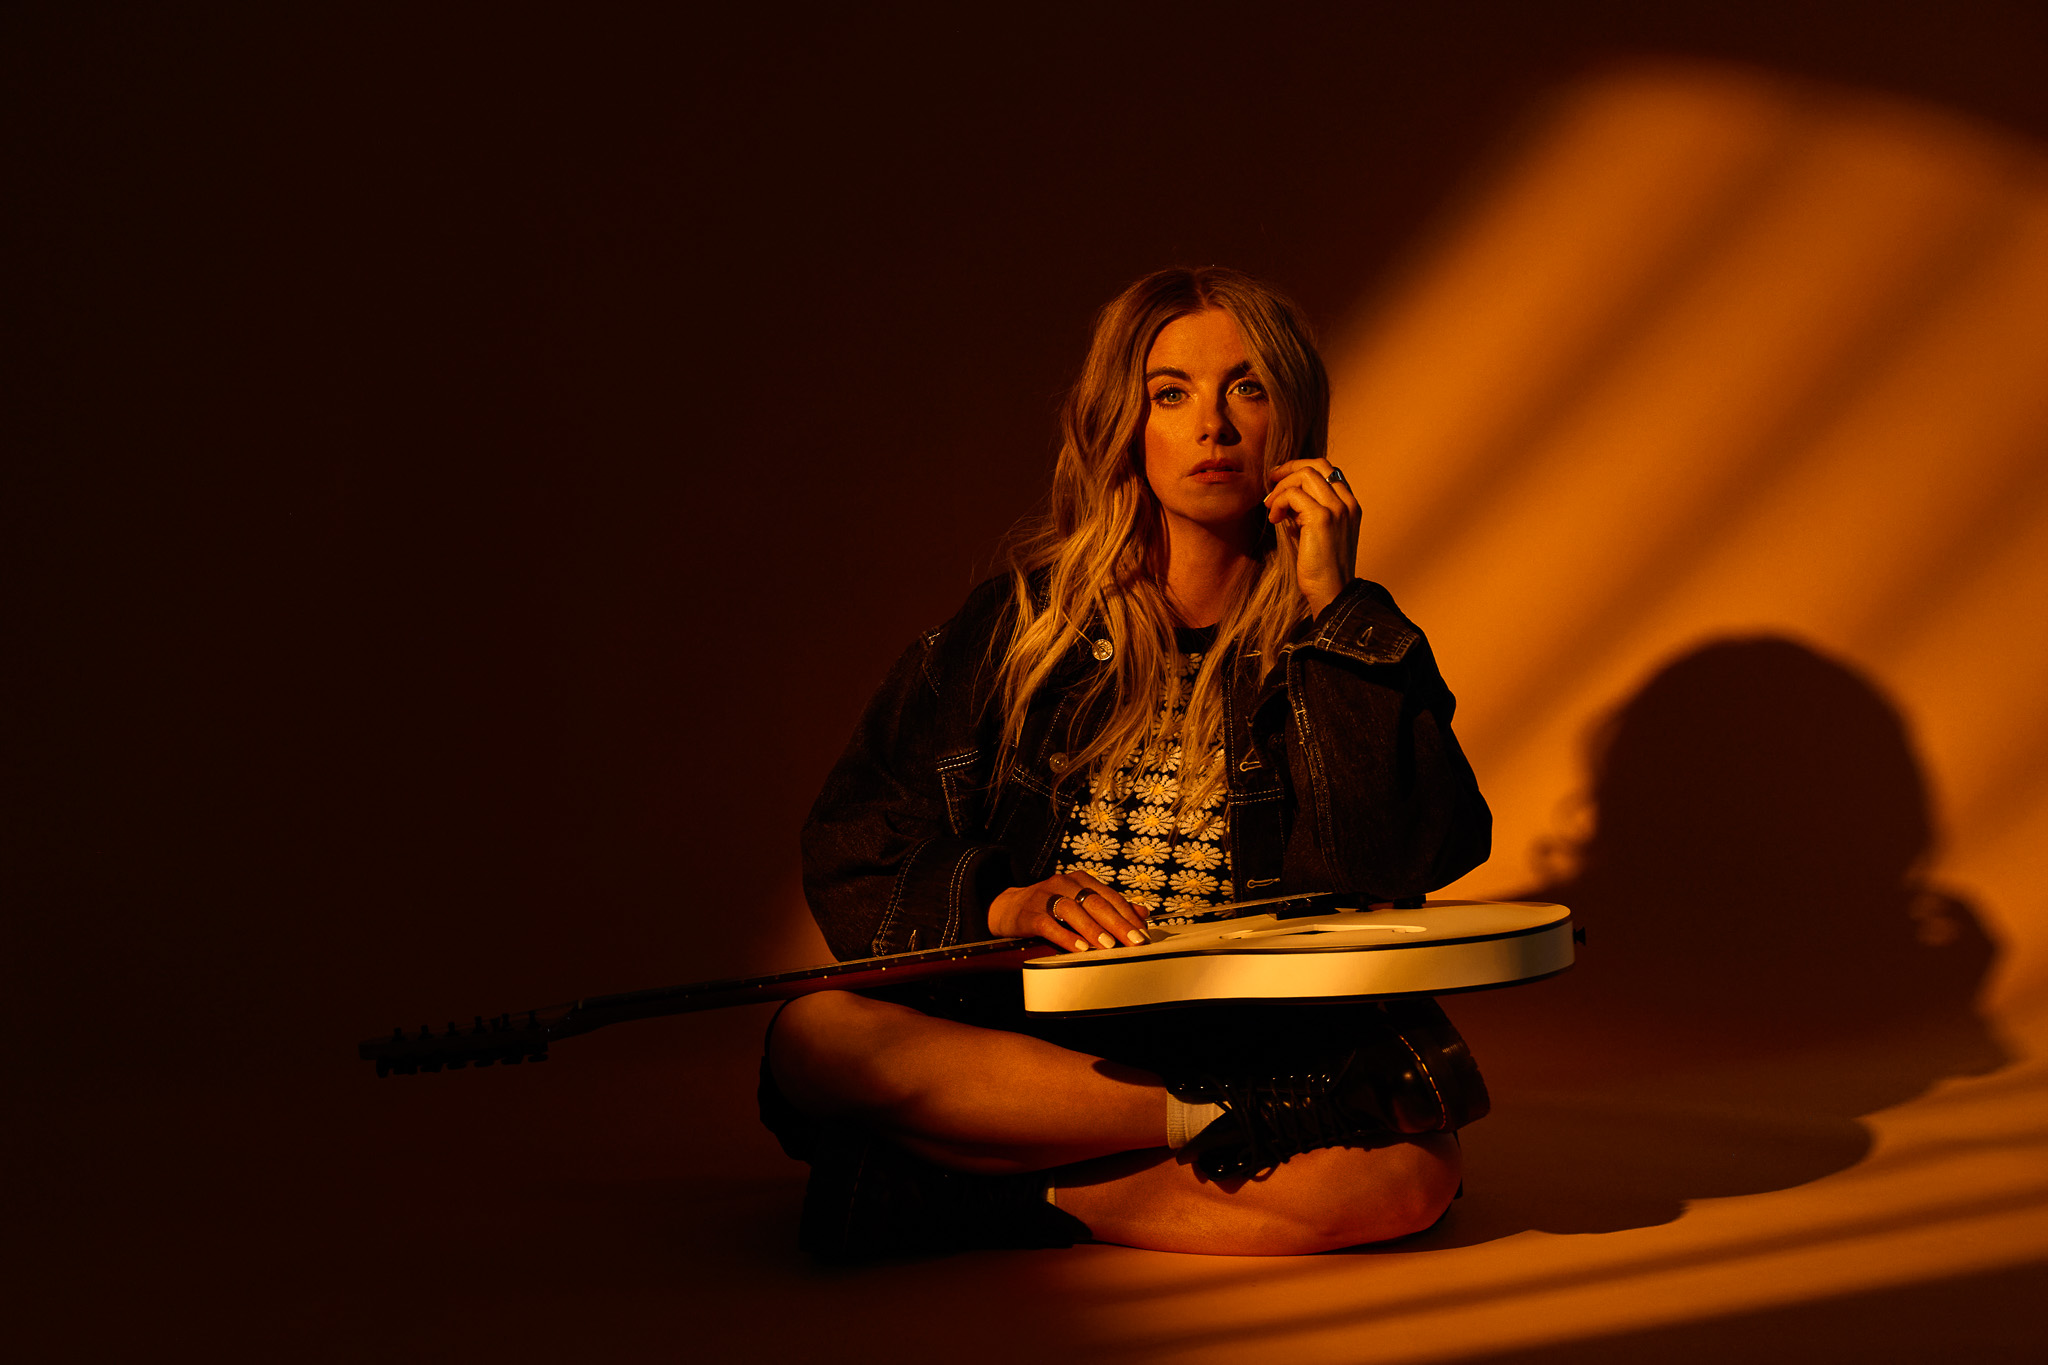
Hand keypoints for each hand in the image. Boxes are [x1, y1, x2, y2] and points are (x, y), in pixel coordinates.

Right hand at [988, 872, 1148, 952]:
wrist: (1010, 907)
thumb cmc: (1052, 907)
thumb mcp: (1081, 903)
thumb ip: (1111, 908)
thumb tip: (1143, 913)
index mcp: (1081, 881)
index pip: (1110, 896)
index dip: (1128, 915)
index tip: (1142, 934)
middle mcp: (1065, 884)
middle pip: (1095, 902)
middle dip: (1117, 923)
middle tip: (1134, 941)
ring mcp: (1046, 897)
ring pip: (1073, 910)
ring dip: (1093, 929)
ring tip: (1109, 945)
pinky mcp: (1030, 913)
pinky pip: (1049, 925)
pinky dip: (1065, 937)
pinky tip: (1079, 948)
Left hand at [1264, 457, 1359, 617]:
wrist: (1331, 592)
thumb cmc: (1319, 566)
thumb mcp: (1314, 530)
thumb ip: (1306, 509)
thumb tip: (1284, 492)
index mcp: (1350, 505)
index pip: (1328, 469)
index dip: (1301, 468)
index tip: (1281, 480)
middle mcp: (1347, 503)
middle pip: (1318, 465)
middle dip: (1290, 468)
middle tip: (1271, 481)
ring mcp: (1338, 509)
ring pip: (1305, 475)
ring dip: (1281, 487)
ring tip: (1271, 507)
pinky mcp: (1322, 518)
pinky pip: (1293, 494)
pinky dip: (1278, 502)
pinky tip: (1274, 519)